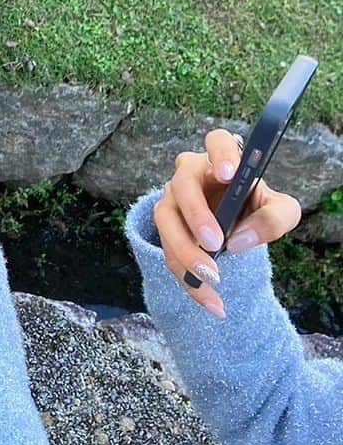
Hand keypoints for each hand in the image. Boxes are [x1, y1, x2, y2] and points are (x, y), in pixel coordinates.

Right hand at [154, 128, 300, 317]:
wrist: (235, 228)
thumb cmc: (255, 208)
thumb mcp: (279, 211)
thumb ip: (274, 219)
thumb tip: (240, 239)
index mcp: (221, 161)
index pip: (217, 142)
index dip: (220, 154)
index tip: (229, 174)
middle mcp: (190, 176)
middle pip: (182, 185)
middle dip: (196, 215)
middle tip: (216, 243)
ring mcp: (172, 201)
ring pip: (165, 221)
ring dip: (186, 251)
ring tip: (213, 278)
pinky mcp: (166, 231)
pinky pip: (169, 254)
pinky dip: (190, 282)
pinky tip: (213, 303)